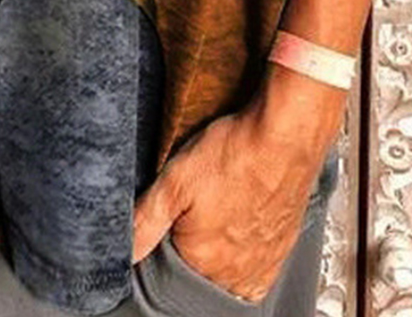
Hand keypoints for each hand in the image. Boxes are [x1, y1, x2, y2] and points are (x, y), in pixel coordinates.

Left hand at [132, 69, 343, 303]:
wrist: (286, 135)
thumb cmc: (236, 153)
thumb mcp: (175, 180)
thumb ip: (145, 220)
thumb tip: (124, 251)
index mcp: (204, 262)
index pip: (169, 273)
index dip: (164, 242)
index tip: (171, 217)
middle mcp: (236, 273)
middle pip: (200, 275)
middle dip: (191, 248)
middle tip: (197, 209)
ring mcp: (263, 264)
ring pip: (229, 275)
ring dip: (219, 253)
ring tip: (218, 214)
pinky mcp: (282, 250)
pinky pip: (256, 268)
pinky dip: (244, 253)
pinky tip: (239, 224)